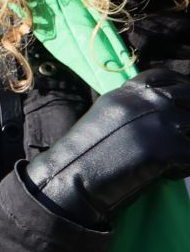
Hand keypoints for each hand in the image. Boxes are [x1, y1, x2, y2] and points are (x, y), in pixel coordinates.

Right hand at [23, 67, 189, 227]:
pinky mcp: (170, 147)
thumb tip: (157, 113)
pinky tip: (166, 174)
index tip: (185, 99)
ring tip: (171, 159)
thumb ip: (131, 108)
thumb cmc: (83, 153)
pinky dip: (184, 168)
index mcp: (128, 92)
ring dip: (187, 142)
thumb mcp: (106, 116)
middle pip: (189, 96)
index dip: (180, 86)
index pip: (164, 76)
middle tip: (183, 134)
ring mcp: (161, 121)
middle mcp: (148, 100)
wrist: (72, 174)